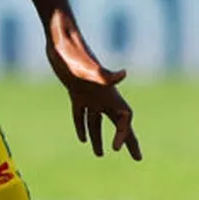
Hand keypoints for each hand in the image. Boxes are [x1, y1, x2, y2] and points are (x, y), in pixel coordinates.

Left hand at [45, 7, 139, 160]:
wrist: (61, 41)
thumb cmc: (74, 53)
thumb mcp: (87, 67)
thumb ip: (105, 74)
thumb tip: (123, 75)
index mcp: (110, 93)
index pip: (125, 119)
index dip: (124, 134)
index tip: (116, 148)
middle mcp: (102, 96)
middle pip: (119, 123)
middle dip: (128, 140)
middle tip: (137, 158)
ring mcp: (89, 94)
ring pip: (97, 121)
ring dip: (99, 137)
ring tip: (99, 154)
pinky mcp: (75, 92)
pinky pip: (81, 113)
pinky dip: (82, 125)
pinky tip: (81, 138)